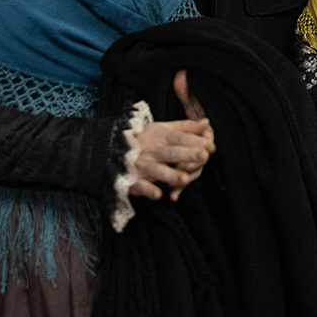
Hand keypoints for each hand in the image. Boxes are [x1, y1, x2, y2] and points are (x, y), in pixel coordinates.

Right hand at [131, 70, 215, 200]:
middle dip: (187, 155)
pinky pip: (142, 187)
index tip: (208, 144)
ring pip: (159, 171)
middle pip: (172, 153)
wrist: (108, 150)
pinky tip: (159, 194)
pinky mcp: (134, 182)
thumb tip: (206, 122)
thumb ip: (185, 127)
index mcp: (160, 137)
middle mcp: (152, 151)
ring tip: (185, 179)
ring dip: (171, 175)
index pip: (179, 138)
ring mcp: (143, 167)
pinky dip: (149, 191)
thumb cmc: (142, 139)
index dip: (193, 141)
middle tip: (203, 157)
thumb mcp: (161, 129)